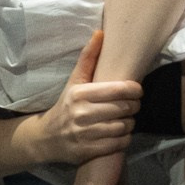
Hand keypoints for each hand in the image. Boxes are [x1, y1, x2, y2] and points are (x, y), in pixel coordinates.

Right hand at [32, 30, 139, 164]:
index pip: (119, 90)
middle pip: (125, 108)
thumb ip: (88, 58)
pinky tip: (121, 132)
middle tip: (133, 105)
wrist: (47, 137)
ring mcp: (86, 134)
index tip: (137, 90)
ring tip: (127, 118)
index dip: (135, 90)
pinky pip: (120, 143)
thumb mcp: (74, 81)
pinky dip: (126, 138)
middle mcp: (82, 114)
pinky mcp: (90, 151)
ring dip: (131, 122)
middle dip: (134, 106)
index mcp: (80, 94)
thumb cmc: (66, 105)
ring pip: (124, 126)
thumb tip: (100, 33)